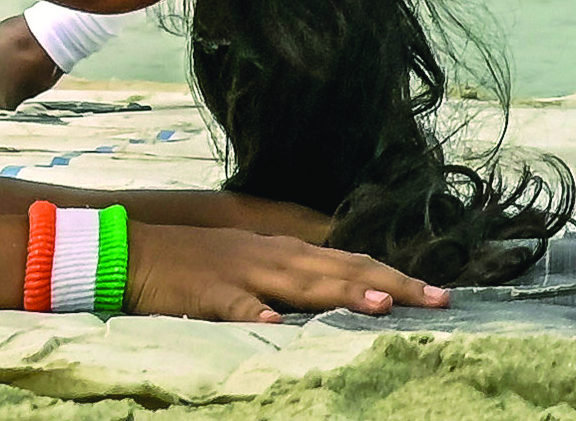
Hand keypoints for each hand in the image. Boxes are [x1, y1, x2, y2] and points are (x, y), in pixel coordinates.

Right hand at [119, 217, 446, 323]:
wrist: (135, 250)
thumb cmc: (198, 263)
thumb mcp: (255, 264)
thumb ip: (294, 277)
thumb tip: (338, 292)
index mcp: (289, 251)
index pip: (355, 261)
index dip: (398, 274)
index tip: (439, 291)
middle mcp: (276, 256)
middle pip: (344, 267)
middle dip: (394, 282)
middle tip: (439, 298)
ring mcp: (244, 271)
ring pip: (303, 282)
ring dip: (343, 292)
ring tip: (382, 304)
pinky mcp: (210, 292)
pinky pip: (238, 305)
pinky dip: (259, 313)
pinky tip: (278, 325)